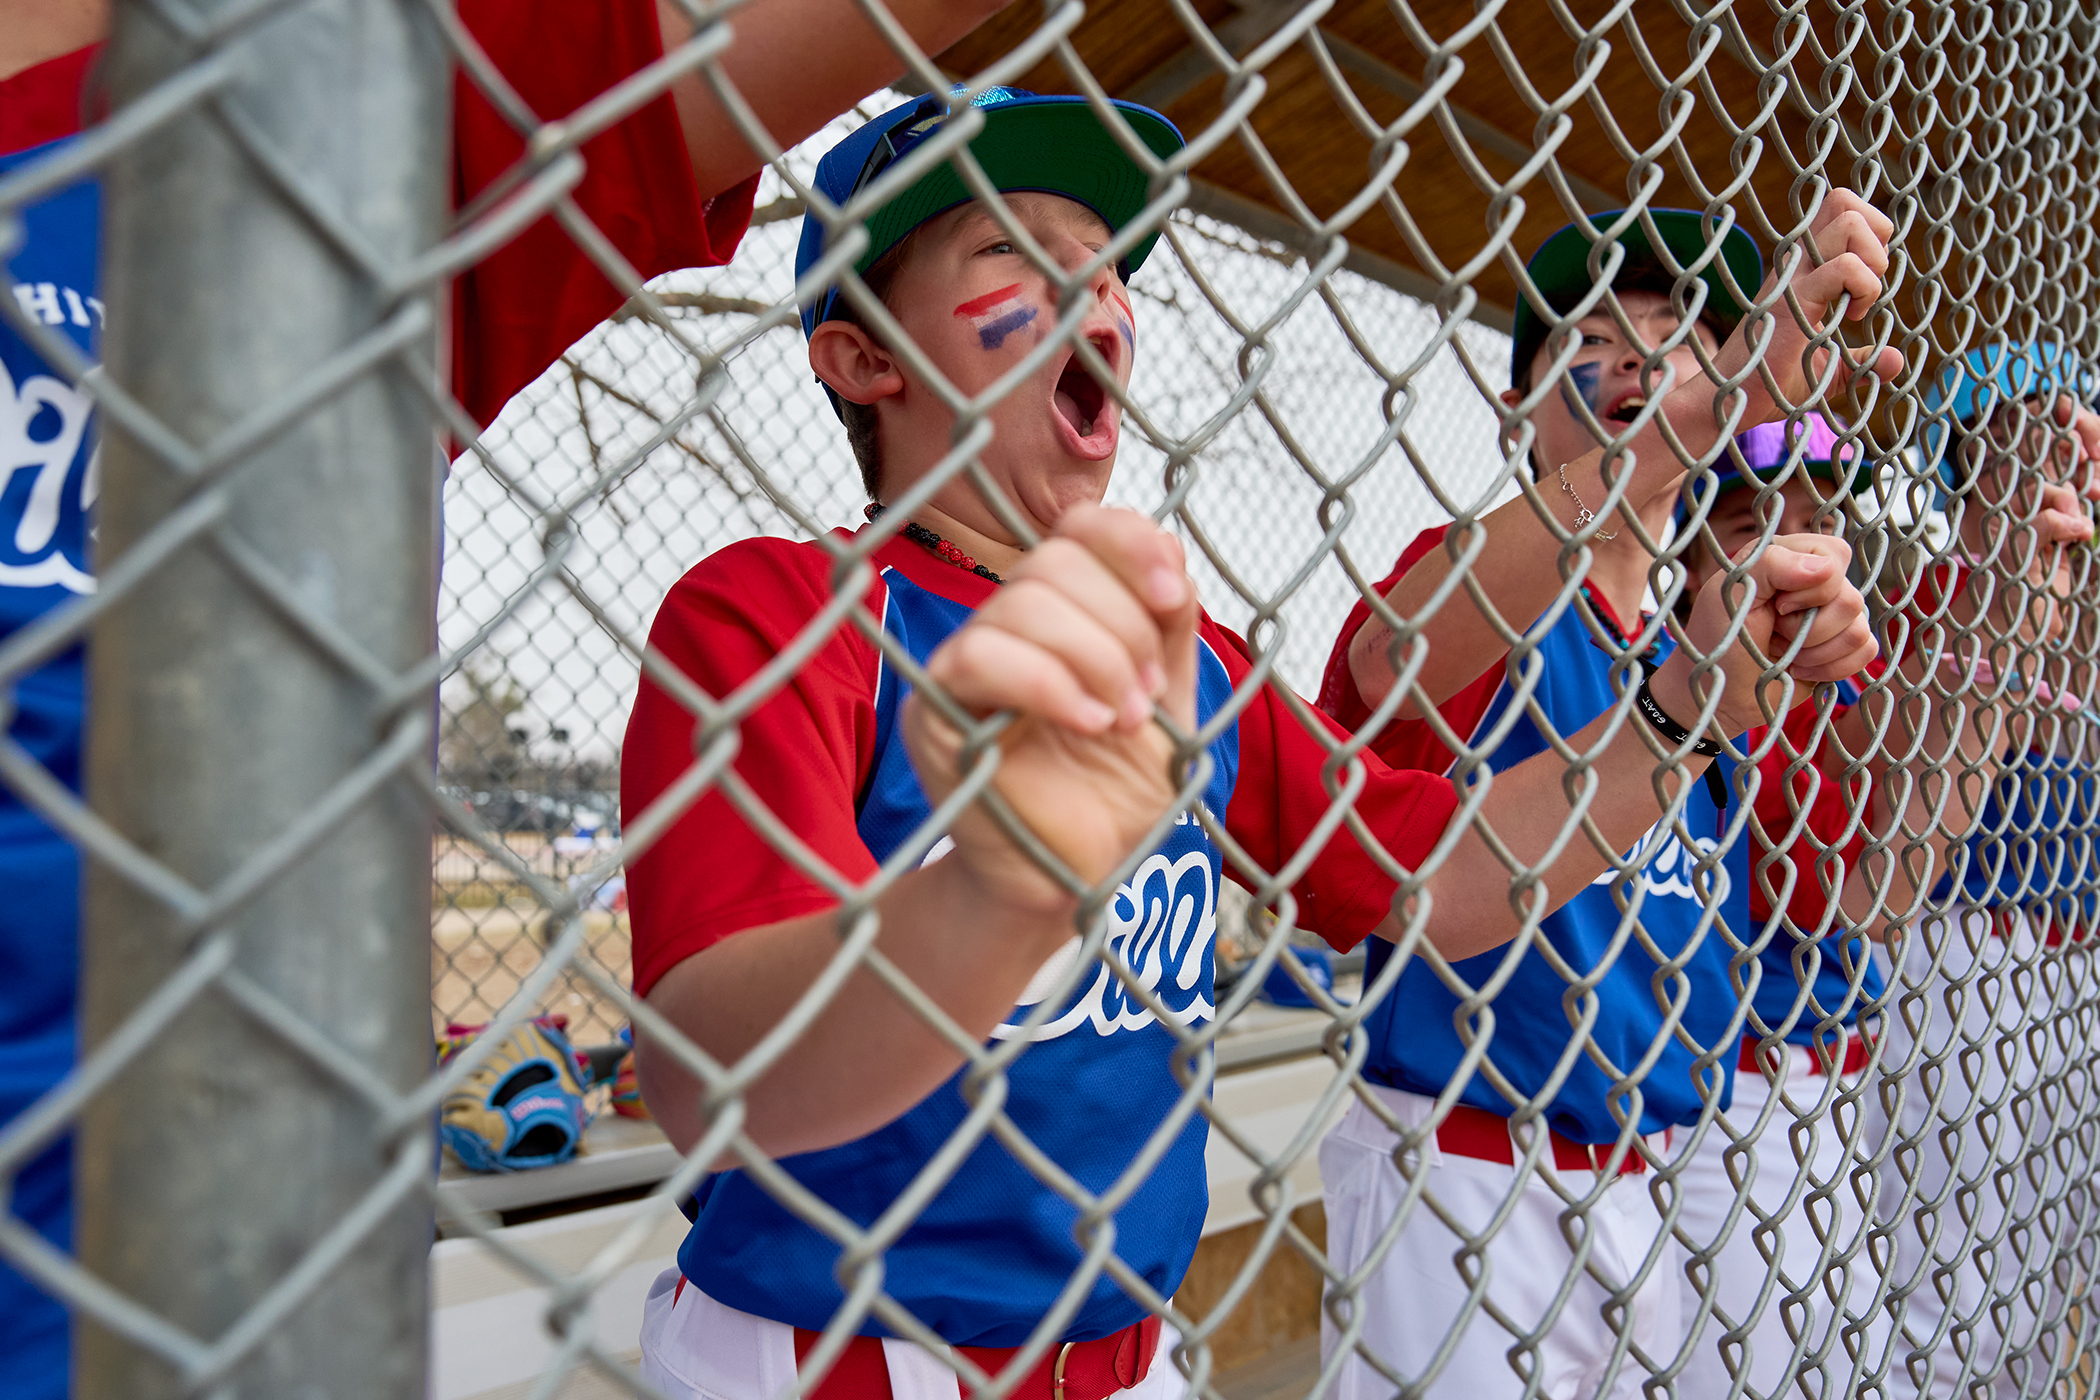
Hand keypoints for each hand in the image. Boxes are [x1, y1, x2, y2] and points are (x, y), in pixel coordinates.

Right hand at [902, 505, 1199, 914]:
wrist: (1078, 873)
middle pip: (1053, 560)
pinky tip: (1088, 724)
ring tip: (1121, 721)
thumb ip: (1168, 626)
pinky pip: (980, 658)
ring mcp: (963, 662)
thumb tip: (1167, 557)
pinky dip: (1048, 683)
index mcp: (1061, 609)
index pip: (1077, 528)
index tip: (1174, 601)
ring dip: (1094, 659)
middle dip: (1122, 625)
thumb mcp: (1167, 697)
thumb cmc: (1113, 790)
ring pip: (1021, 603)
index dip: (1130, 544)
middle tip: (1143, 699)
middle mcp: (1004, 623)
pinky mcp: (935, 710)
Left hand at [1662, 533, 1878, 734]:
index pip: (1834, 554)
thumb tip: (1826, 567)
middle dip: (1807, 628)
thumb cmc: (1717, 640)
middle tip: (1774, 633)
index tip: (1775, 605)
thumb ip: (1773, 564)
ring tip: (1782, 653)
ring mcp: (1832, 616)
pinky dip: (1830, 668)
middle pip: (1850, 598)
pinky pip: (1866, 652)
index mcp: (1787, 556)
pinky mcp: (1842, 648)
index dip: (1813, 586)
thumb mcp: (1732, 595)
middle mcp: (1815, 582)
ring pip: (1858, 629)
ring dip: (1815, 651)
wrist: (1719, 695)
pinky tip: (1800, 669)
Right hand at [1671, 191, 1906, 430]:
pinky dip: (1866, 289)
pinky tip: (1852, 316)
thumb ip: (1861, 362)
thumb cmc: (1769, 385)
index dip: (1871, 232)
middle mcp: (1796, 262)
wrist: (1731, 400)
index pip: (1840, 207)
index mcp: (1802, 268)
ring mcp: (1793, 276)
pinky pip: (1847, 267)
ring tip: (1861, 299)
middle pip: (1843, 199)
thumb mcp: (1826, 371)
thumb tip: (1896, 360)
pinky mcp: (1794, 297)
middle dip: (1877, 234)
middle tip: (1868, 280)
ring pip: (1850, 221)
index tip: (1866, 279)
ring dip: (1873, 262)